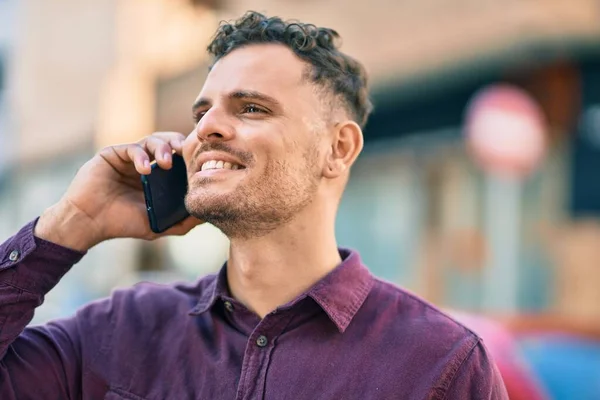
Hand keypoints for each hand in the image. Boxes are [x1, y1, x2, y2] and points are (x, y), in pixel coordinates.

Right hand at [35, 132, 201, 250]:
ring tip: (166, 163)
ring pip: (152, 140)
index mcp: (158, 177)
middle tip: (185, 154)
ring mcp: (129, 157)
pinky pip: (132, 147)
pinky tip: (144, 170)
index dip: (190, 156)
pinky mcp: (113, 154)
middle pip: (168, 143)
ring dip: (162, 148)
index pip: (179, 158)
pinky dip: (140, 156)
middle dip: (179, 144)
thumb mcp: (159, 225)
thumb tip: (206, 217)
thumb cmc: (122, 223)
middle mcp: (145, 163)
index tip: (200, 162)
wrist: (89, 222)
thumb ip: (182, 222)